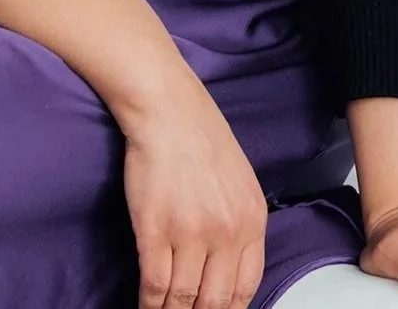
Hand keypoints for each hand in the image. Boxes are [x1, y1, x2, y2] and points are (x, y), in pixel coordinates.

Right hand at [121, 74, 269, 308]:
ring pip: (182, 299)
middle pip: (214, 301)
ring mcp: (190, 233)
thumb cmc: (200, 137)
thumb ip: (239, 222)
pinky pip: (154, 284)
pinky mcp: (155, 229)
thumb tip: (226, 266)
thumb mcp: (239, 180)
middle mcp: (226, 232)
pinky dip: (148, 303)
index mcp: (252, 220)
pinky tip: (146, 305)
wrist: (167, 108)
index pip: (244, 289)